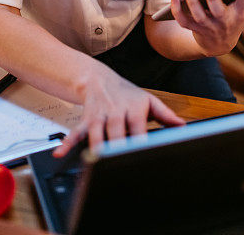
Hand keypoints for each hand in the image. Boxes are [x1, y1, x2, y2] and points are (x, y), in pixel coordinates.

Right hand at [53, 63, 184, 155]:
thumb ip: (165, 115)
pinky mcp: (85, 119)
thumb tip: (183, 126)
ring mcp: (99, 116)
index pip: (138, 127)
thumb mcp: (148, 101)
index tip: (142, 155)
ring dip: (95, 147)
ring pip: (96, 133)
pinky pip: (76, 132)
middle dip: (116, 147)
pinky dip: (67, 142)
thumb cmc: (127, 95)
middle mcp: (116, 111)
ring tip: (94, 163)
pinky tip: (59, 153)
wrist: (99, 78)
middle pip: (116, 132)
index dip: (139, 142)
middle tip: (117, 163)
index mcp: (135, 108)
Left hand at [171, 0, 243, 56]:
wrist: (218, 46)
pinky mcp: (193, 27)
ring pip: (197, 14)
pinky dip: (176, 10)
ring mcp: (207, 25)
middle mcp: (223, 20)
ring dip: (191, 0)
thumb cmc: (237, 20)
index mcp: (239, 13)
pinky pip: (183, 21)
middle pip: (217, 8)